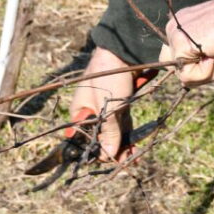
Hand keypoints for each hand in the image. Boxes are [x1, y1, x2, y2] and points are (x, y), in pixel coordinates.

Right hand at [69, 46, 134, 161]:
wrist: (122, 51)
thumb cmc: (108, 76)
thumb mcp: (109, 107)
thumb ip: (109, 131)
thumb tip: (108, 155)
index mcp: (79, 113)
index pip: (84, 140)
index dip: (96, 152)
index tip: (110, 160)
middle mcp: (90, 113)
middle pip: (100, 138)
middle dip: (112, 151)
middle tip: (127, 162)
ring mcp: (105, 108)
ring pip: (112, 133)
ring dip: (122, 145)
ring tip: (133, 157)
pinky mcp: (118, 104)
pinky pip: (121, 124)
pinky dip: (127, 134)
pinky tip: (134, 146)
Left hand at [158, 0, 213, 87]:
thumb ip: (204, 55)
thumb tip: (195, 75)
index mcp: (183, 25)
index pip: (180, 60)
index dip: (202, 65)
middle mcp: (174, 28)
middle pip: (180, 70)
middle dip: (203, 72)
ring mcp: (174, 36)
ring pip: (184, 76)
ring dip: (210, 71)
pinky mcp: (180, 45)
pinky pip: (188, 77)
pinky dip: (209, 71)